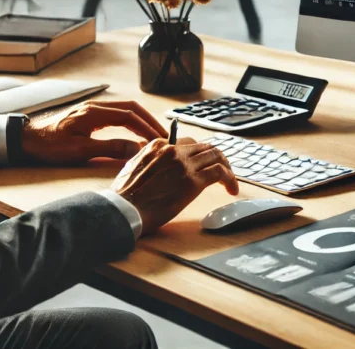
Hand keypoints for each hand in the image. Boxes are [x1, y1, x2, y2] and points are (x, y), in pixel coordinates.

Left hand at [20, 101, 167, 165]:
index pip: (130, 115)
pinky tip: (134, 132)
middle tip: (163, 136)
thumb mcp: (80, 150)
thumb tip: (136, 149)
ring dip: (140, 121)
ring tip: (153, 135)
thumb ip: (110, 148)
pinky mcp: (88, 116)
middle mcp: (95, 107)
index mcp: (94, 112)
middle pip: (131, 108)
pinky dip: (130, 122)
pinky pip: (116, 115)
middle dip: (149, 121)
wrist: (25, 139)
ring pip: (124, 110)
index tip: (159, 139)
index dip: (147, 127)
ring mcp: (91, 110)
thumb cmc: (49, 145)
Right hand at [111, 138, 238, 235]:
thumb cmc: (124, 196)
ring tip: (229, 182)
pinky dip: (230, 179)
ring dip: (227, 168)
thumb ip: (147, 160)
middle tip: (222, 173)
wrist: (123, 209)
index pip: (187, 143)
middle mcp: (173, 150)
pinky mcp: (193, 181)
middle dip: (216, 159)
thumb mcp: (132, 168)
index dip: (199, 155)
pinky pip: (220, 172)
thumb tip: (158, 164)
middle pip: (205, 147)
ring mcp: (184, 164)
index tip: (202, 166)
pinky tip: (231, 189)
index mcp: (157, 145)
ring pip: (216, 156)